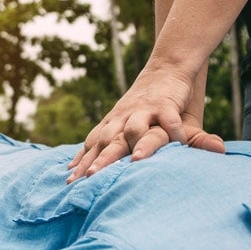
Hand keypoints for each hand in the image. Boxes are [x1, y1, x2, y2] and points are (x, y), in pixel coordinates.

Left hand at [67, 70, 225, 182]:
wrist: (165, 68)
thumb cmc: (141, 102)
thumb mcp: (119, 120)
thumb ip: (102, 142)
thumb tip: (74, 166)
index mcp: (112, 123)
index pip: (93, 145)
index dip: (83, 163)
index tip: (72, 181)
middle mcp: (123, 117)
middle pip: (108, 140)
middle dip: (100, 159)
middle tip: (91, 176)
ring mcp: (143, 111)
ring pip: (134, 129)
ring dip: (133, 144)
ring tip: (135, 163)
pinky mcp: (165, 105)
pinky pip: (169, 121)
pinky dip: (174, 133)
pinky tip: (178, 146)